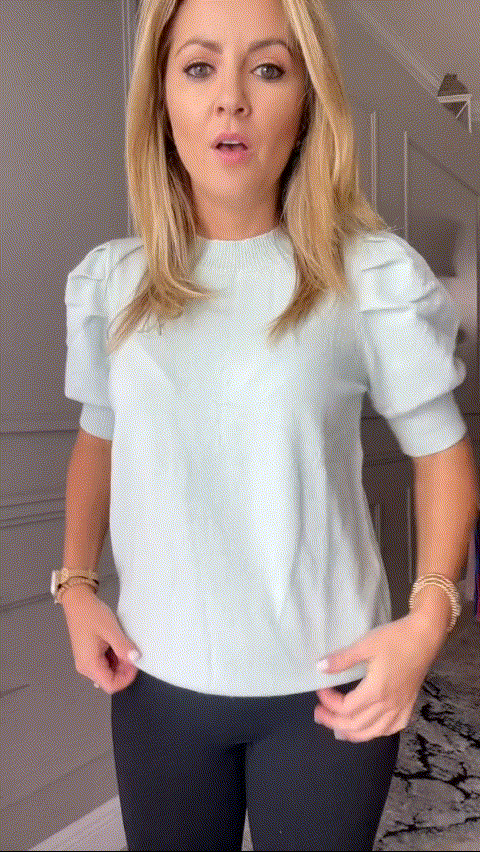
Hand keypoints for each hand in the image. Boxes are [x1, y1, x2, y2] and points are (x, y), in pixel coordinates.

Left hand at [314, 613, 446, 741]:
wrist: (424, 636)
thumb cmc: (394, 638)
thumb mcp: (365, 645)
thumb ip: (342, 659)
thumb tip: (319, 668)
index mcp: (376, 691)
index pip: (346, 708)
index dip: (329, 702)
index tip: (320, 690)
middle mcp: (388, 704)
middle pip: (357, 724)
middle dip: (334, 722)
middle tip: (319, 714)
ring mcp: (401, 707)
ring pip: (374, 731)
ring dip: (353, 733)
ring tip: (338, 728)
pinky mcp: (409, 704)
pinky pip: (393, 727)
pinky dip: (378, 731)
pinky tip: (371, 728)